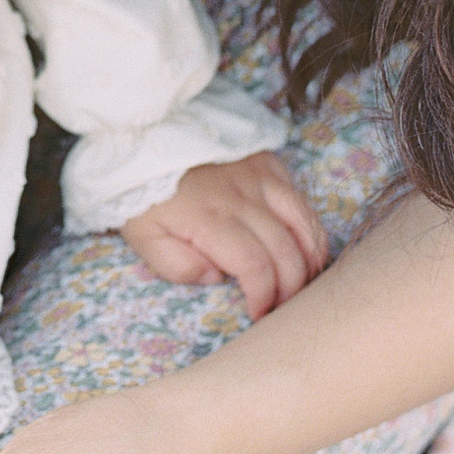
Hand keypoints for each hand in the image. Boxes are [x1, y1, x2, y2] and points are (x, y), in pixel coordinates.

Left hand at [120, 152, 327, 318]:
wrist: (145, 140)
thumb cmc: (143, 192)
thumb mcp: (143, 236)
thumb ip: (176, 265)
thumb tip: (216, 277)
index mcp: (210, 218)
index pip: (255, 265)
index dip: (265, 296)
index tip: (259, 313)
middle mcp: (241, 196)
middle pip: (286, 250)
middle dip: (291, 287)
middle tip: (284, 306)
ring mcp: (258, 176)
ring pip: (302, 223)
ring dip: (310, 258)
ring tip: (304, 282)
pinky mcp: (265, 161)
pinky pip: (299, 197)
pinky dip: (308, 226)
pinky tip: (303, 246)